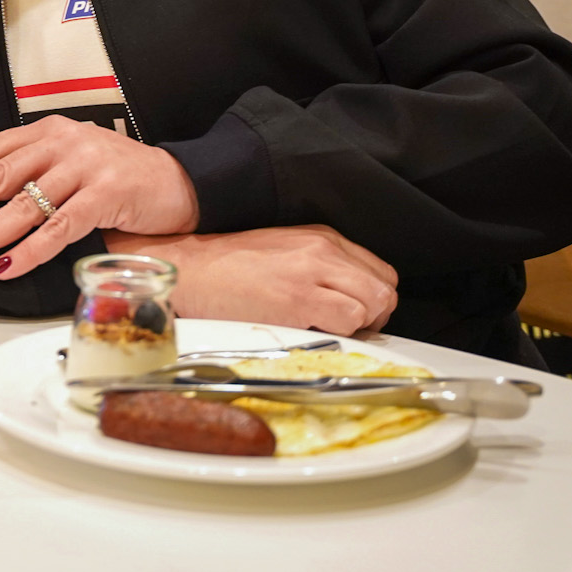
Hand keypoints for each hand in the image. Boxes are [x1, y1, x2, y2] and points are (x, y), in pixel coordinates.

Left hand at [0, 116, 200, 280]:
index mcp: (46, 132)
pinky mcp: (107, 194)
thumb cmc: (118, 178)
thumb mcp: (70, 163)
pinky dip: (29, 251)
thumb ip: (32, 173)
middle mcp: (61, 143)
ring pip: (23, 204)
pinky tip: (5, 267)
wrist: (179, 181)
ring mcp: (84, 166)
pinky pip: (59, 228)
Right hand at [105, 226, 398, 333]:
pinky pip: (350, 319)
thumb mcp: (282, 254)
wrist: (187, 268)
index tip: (352, 315)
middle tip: (343, 329)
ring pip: (375, 303)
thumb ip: (319, 268)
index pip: (378, 271)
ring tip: (323, 330)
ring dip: (357, 326)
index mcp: (320, 237)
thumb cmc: (225, 269)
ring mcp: (313, 271)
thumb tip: (349, 301)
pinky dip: (338, 334)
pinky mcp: (299, 297)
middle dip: (372, 316)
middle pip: (384, 288)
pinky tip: (308, 331)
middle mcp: (323, 248)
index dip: (370, 299)